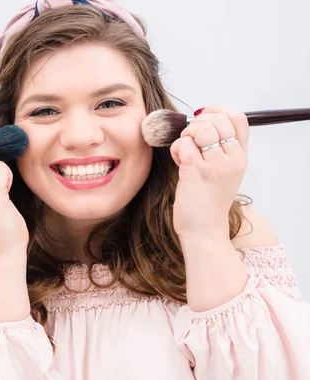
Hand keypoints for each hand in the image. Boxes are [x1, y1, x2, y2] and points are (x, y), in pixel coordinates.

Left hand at [170, 106, 248, 239]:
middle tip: (190, 139)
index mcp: (241, 156)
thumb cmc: (208, 200)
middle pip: (218, 120)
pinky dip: (177, 149)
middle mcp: (232, 159)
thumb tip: (200, 121)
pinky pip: (184, 144)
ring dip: (186, 135)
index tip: (202, 117)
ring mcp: (215, 165)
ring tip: (185, 151)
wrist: (204, 229)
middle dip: (197, 123)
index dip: (217, 111)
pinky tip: (178, 161)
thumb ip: (220, 148)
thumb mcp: (224, 172)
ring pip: (199, 129)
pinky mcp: (195, 172)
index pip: (238, 119)